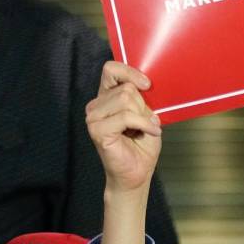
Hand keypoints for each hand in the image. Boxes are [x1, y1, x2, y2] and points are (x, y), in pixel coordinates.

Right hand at [86, 61, 162, 193]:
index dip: (129, 72)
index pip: (111, 70)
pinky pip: (126, 116)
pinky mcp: (98, 130)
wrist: (137, 173)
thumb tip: (146, 84)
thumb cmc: (141, 146)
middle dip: (143, 105)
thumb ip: (142, 98)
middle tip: (146, 122)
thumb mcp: (147, 114)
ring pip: (126, 99)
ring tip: (145, 129)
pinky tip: (149, 132)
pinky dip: (143, 123)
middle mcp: (96, 105)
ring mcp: (94, 118)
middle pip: (126, 88)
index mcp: (106, 97)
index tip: (147, 85)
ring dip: (143, 116)